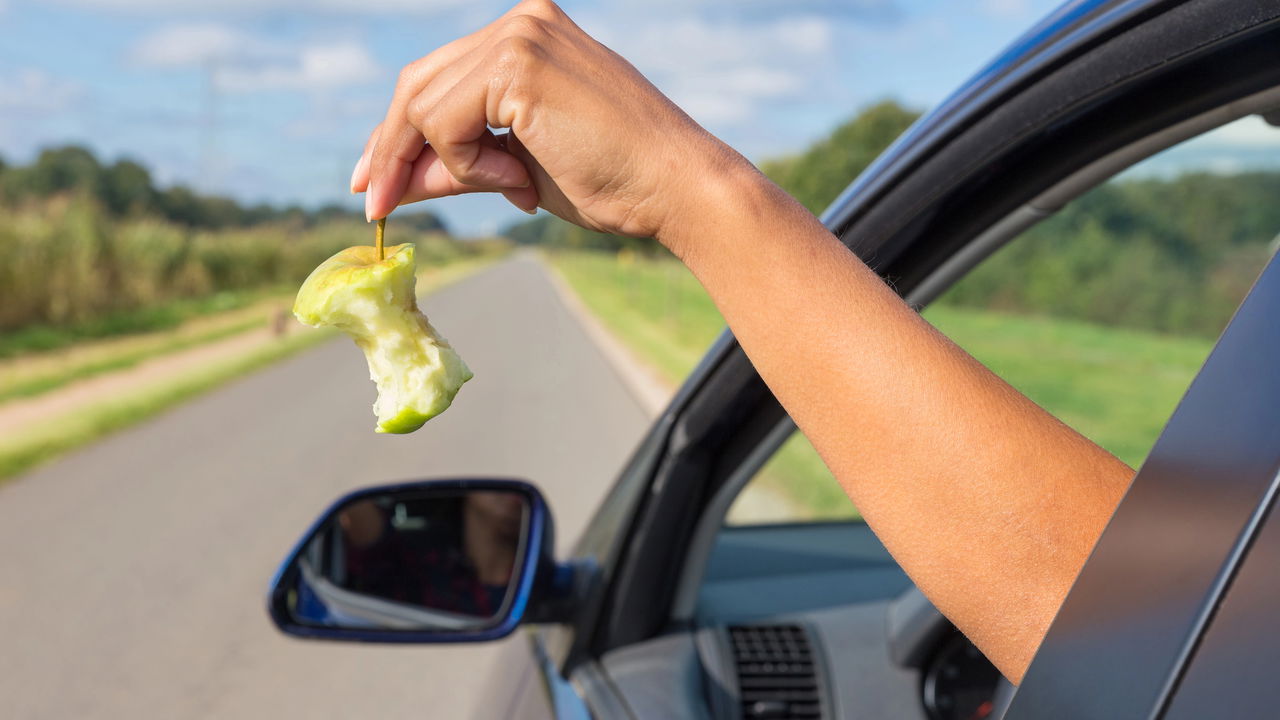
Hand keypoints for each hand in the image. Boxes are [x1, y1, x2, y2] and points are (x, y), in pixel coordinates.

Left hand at [350, 0, 751, 241]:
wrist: (674, 188)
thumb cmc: (611, 181)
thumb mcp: (515, 169)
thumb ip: (456, 165)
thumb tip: (394, 180)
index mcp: (526, 36)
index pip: (437, 78)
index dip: (396, 133)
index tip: (373, 180)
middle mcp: (520, 23)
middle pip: (417, 83)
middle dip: (391, 150)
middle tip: (377, 205)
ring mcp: (519, 37)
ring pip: (424, 108)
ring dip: (453, 164)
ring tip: (513, 187)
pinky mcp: (518, 65)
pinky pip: (445, 123)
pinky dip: (467, 164)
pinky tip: (518, 180)